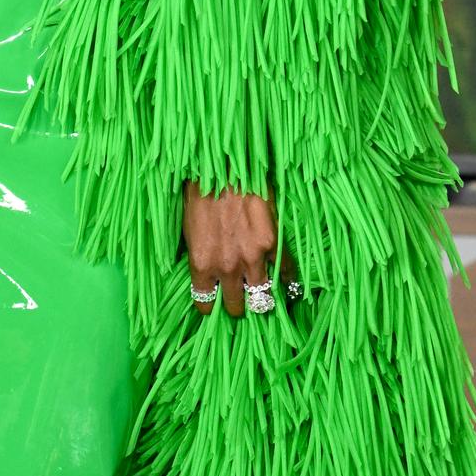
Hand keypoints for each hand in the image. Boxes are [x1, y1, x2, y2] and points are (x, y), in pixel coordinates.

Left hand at [183, 182, 296, 319]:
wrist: (222, 168)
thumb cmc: (200, 196)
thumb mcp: (189, 232)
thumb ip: (200, 259)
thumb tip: (207, 275)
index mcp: (202, 265)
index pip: (206, 304)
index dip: (211, 306)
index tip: (215, 302)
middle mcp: (227, 267)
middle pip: (236, 306)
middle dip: (237, 306)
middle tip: (240, 300)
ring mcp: (252, 258)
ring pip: (261, 297)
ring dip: (261, 298)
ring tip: (262, 294)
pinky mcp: (272, 244)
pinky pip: (283, 272)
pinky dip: (285, 278)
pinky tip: (285, 280)